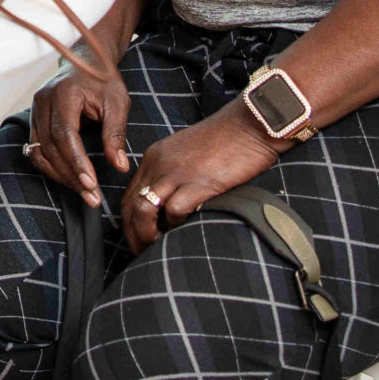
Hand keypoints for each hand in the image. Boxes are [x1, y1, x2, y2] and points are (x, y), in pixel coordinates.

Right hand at [25, 44, 132, 208]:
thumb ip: (116, 134)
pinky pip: (37, 150)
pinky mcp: (34, 119)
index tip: (91, 184)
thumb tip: (119, 165)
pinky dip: (52, 167)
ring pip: (39, 152)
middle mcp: (43, 102)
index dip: (76, 162)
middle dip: (71, 176)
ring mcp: (35, 110)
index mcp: (63, 94)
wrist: (86, 59)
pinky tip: (70, 178)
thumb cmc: (104, 79)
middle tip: (92, 197)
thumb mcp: (117, 102)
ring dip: (60, 176)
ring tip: (84, 192)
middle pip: (50, 148)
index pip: (64, 134)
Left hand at [120, 105, 286, 253]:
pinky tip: (185, 230)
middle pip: (131, 206)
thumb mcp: (187, 155)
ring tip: (158, 249)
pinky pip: (174, 211)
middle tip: (143, 254)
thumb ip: (173, 176)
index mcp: (154, 158)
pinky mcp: (198, 182)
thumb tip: (168, 208)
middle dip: (133, 235)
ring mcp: (176, 173)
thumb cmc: (226, 142)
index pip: (129, 196)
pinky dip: (176, 225)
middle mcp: (158, 165)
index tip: (138, 240)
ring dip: (148, 235)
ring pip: (145, 210)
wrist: (249, 125)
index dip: (129, 222)